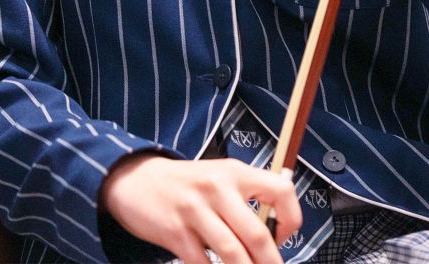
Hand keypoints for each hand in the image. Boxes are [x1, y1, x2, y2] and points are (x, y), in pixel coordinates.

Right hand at [100, 153, 302, 263]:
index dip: (290, 218)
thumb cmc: (188, 183)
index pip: (281, 190)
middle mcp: (219, 189)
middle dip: (270, 261)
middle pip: (256, 233)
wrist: (138, 181)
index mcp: (237, 172)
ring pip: (231, 252)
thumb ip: (246, 196)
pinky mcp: (175, 233)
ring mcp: (195, 211)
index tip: (285, 237)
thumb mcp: (221, 176)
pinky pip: (202, 262)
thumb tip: (274, 229)